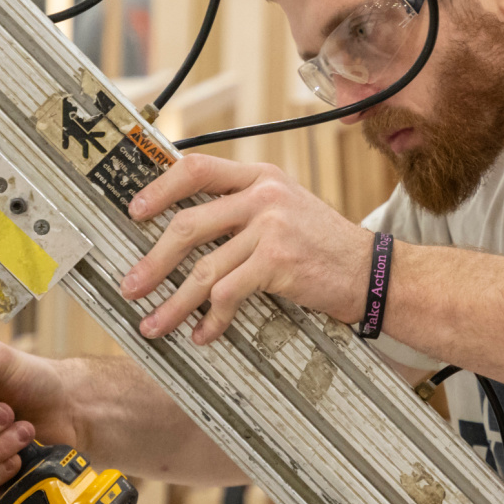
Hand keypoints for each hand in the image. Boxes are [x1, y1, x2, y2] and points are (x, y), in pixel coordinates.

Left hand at [119, 153, 371, 343]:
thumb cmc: (322, 246)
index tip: (134, 212)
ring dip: (174, 302)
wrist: (372, 272)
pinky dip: (211, 319)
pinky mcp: (278, 261)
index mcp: (259, 176)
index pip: (196, 168)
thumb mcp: (284, 209)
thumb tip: (182, 233)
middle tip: (131, 286)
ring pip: (203, 267)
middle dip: (153, 262)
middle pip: (188, 224)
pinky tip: (204, 334)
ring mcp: (271, 226)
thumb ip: (242, 209)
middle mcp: (263, 195)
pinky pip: (228, 293)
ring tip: (153, 325)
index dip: (160, 189)